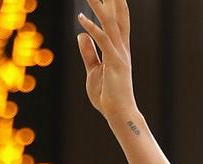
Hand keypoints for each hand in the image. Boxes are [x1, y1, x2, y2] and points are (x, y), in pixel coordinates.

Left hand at [77, 0, 136, 119]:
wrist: (119, 114)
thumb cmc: (108, 96)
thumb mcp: (94, 71)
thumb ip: (89, 53)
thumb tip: (81, 35)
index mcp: (119, 49)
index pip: (117, 21)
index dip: (114, 4)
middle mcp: (122, 48)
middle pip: (119, 16)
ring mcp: (119, 55)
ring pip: (110, 23)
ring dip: (100, 6)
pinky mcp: (115, 63)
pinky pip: (103, 41)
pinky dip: (92, 28)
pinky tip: (81, 18)